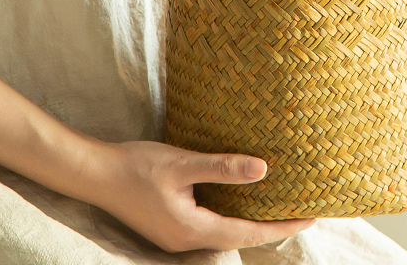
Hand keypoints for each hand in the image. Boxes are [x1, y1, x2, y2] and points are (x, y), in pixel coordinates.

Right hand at [88, 140, 315, 252]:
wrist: (96, 173)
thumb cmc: (137, 166)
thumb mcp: (183, 164)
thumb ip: (222, 167)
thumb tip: (263, 169)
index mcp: (193, 229)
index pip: (248, 232)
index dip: (281, 226)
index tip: (310, 217)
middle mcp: (186, 241)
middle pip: (239, 237)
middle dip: (271, 226)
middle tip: (302, 210)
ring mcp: (176, 236)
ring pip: (224, 232)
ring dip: (251, 221)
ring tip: (279, 205)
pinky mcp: (170, 226)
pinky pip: (210, 226)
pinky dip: (231, 216)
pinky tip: (239, 200)